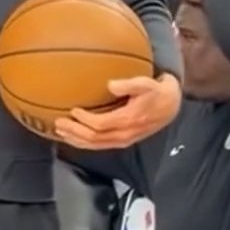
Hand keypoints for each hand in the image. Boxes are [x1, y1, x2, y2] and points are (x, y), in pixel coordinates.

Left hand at [54, 72, 180, 149]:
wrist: (171, 107)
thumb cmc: (156, 92)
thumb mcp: (147, 84)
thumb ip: (129, 84)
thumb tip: (110, 85)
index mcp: (128, 120)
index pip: (100, 124)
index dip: (85, 120)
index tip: (73, 110)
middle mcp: (124, 134)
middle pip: (93, 137)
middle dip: (74, 131)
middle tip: (58, 123)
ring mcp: (122, 140)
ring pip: (94, 145)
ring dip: (76, 139)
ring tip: (60, 131)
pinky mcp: (121, 142)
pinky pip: (99, 146)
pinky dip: (83, 143)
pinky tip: (73, 138)